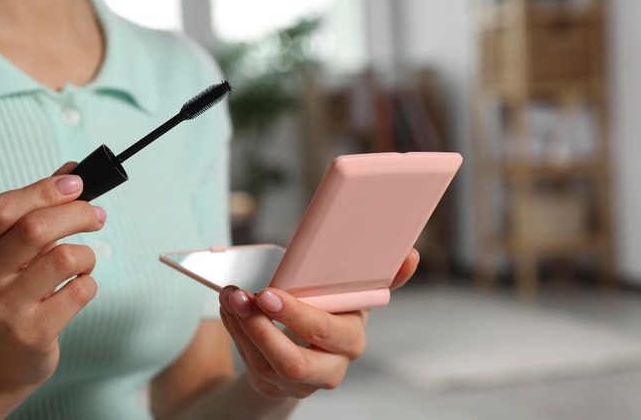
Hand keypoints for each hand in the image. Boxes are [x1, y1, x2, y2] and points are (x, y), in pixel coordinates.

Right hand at [0, 163, 105, 393]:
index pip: (2, 209)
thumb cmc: (12, 292)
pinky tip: (76, 289)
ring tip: (83, 262)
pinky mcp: (33, 332)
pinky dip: (89, 283)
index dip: (44, 190)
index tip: (76, 183)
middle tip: (98, 216)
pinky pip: (80, 291)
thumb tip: (72, 171)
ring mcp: (4, 308)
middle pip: (35, 228)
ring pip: (64, 258)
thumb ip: (38, 209)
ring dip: (86, 254)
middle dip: (78, 214)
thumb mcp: (11, 251)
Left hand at [218, 248, 418, 398]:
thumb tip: (411, 255)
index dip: (298, 315)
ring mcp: (302, 382)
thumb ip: (382, 277)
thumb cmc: (332, 310)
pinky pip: (251, 362)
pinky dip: (236, 332)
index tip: (269, 293)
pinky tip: (229, 307)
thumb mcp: (354, 293)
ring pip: (268, 364)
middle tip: (244, 296)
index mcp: (351, 337)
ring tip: (231, 296)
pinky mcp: (276, 385)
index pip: (327, 331)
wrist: (314, 346)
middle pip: (295, 361)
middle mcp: (331, 365)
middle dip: (265, 328)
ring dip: (243, 328)